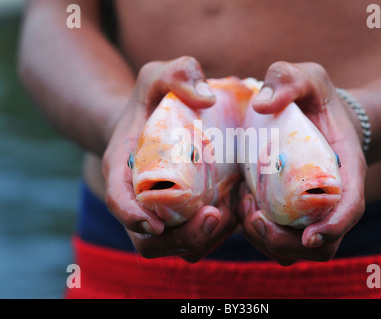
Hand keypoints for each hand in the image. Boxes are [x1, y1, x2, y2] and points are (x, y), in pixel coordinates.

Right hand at [102, 56, 237, 261]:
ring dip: (206, 238)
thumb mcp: (156, 76)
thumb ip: (175, 73)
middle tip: (215, 215)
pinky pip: (200, 241)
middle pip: (150, 240)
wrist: (153, 122)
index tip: (153, 224)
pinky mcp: (185, 217)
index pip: (119, 202)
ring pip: (179, 247)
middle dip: (182, 238)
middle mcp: (140, 201)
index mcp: (122, 171)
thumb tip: (207, 97)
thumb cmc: (152, 101)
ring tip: (232, 212)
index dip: (131, 217)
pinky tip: (238, 210)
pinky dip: (218, 234)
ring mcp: (163, 213)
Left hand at [238, 61, 366, 263]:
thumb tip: (261, 105)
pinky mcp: (287, 213)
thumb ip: (289, 79)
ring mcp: (308, 210)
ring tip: (245, 206)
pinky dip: (255, 232)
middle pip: (321, 245)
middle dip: (287, 243)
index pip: (351, 208)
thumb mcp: (308, 78)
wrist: (314, 116)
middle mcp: (330, 199)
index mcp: (346, 171)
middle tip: (255, 218)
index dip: (334, 227)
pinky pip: (274, 240)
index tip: (309, 236)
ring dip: (266, 240)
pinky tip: (241, 203)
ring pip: (294, 250)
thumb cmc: (315, 100)